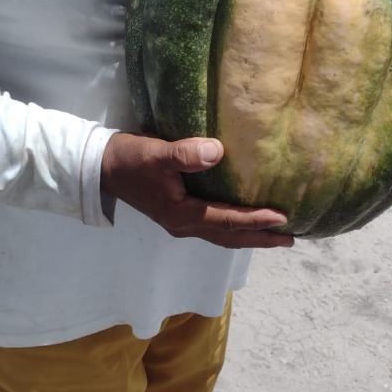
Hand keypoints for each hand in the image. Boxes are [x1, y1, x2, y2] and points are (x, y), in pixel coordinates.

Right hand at [101, 132, 293, 248]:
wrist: (100, 167)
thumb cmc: (129, 159)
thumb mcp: (156, 153)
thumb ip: (185, 154)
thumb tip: (218, 152)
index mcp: (181, 215)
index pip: (226, 221)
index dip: (255, 220)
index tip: (282, 217)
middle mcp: (183, 225)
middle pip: (229, 237)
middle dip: (260, 239)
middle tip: (290, 238)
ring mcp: (180, 222)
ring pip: (222, 235)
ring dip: (250, 236)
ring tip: (276, 234)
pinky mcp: (178, 214)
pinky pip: (214, 226)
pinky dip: (234, 227)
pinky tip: (245, 219)